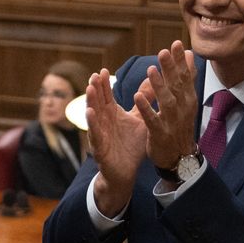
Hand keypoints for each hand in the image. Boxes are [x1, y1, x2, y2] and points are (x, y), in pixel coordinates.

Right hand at [86, 69, 146, 216]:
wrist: (126, 172)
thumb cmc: (131, 145)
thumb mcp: (140, 120)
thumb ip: (144, 101)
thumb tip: (153, 82)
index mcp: (112, 113)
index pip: (107, 95)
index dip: (104, 84)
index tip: (103, 70)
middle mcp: (103, 121)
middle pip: (98, 101)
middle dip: (96, 89)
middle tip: (95, 75)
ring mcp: (99, 133)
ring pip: (93, 115)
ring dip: (91, 102)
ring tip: (90, 89)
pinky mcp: (99, 147)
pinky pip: (95, 133)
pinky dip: (92, 123)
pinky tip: (90, 113)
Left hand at [133, 42, 199, 170]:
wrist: (179, 157)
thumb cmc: (180, 124)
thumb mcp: (185, 100)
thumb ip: (185, 77)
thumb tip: (189, 54)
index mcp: (187, 99)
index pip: (186, 76)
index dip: (181, 61)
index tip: (177, 43)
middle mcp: (182, 108)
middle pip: (177, 85)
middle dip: (170, 68)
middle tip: (164, 51)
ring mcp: (172, 122)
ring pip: (166, 101)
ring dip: (158, 86)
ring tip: (150, 70)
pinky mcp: (161, 134)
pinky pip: (153, 120)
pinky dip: (146, 108)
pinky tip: (138, 96)